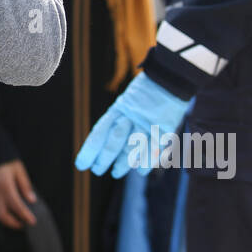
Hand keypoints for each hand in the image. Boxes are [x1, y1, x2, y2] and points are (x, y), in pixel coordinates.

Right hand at [0, 160, 37, 228]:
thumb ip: (25, 185)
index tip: (32, 222)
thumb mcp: (19, 169)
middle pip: (2, 215)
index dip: (25, 216)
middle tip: (22, 224)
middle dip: (13, 223)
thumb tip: (31, 200)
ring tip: (14, 217)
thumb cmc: (5, 158)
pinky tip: (4, 207)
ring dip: (4, 218)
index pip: (17, 206)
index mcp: (5, 185)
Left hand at [75, 73, 189, 178]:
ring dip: (123, 163)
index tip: (81, 165)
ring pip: (133, 147)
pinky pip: (154, 148)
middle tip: (97, 170)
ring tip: (115, 173)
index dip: (90, 150)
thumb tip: (103, 147)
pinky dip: (147, 162)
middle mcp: (131, 116)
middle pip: (115, 141)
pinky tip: (140, 171)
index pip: (100, 131)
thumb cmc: (145, 94)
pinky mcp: (165, 128)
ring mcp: (148, 122)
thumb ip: (117, 122)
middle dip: (104, 158)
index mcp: (118, 109)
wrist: (170, 78)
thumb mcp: (126, 103)